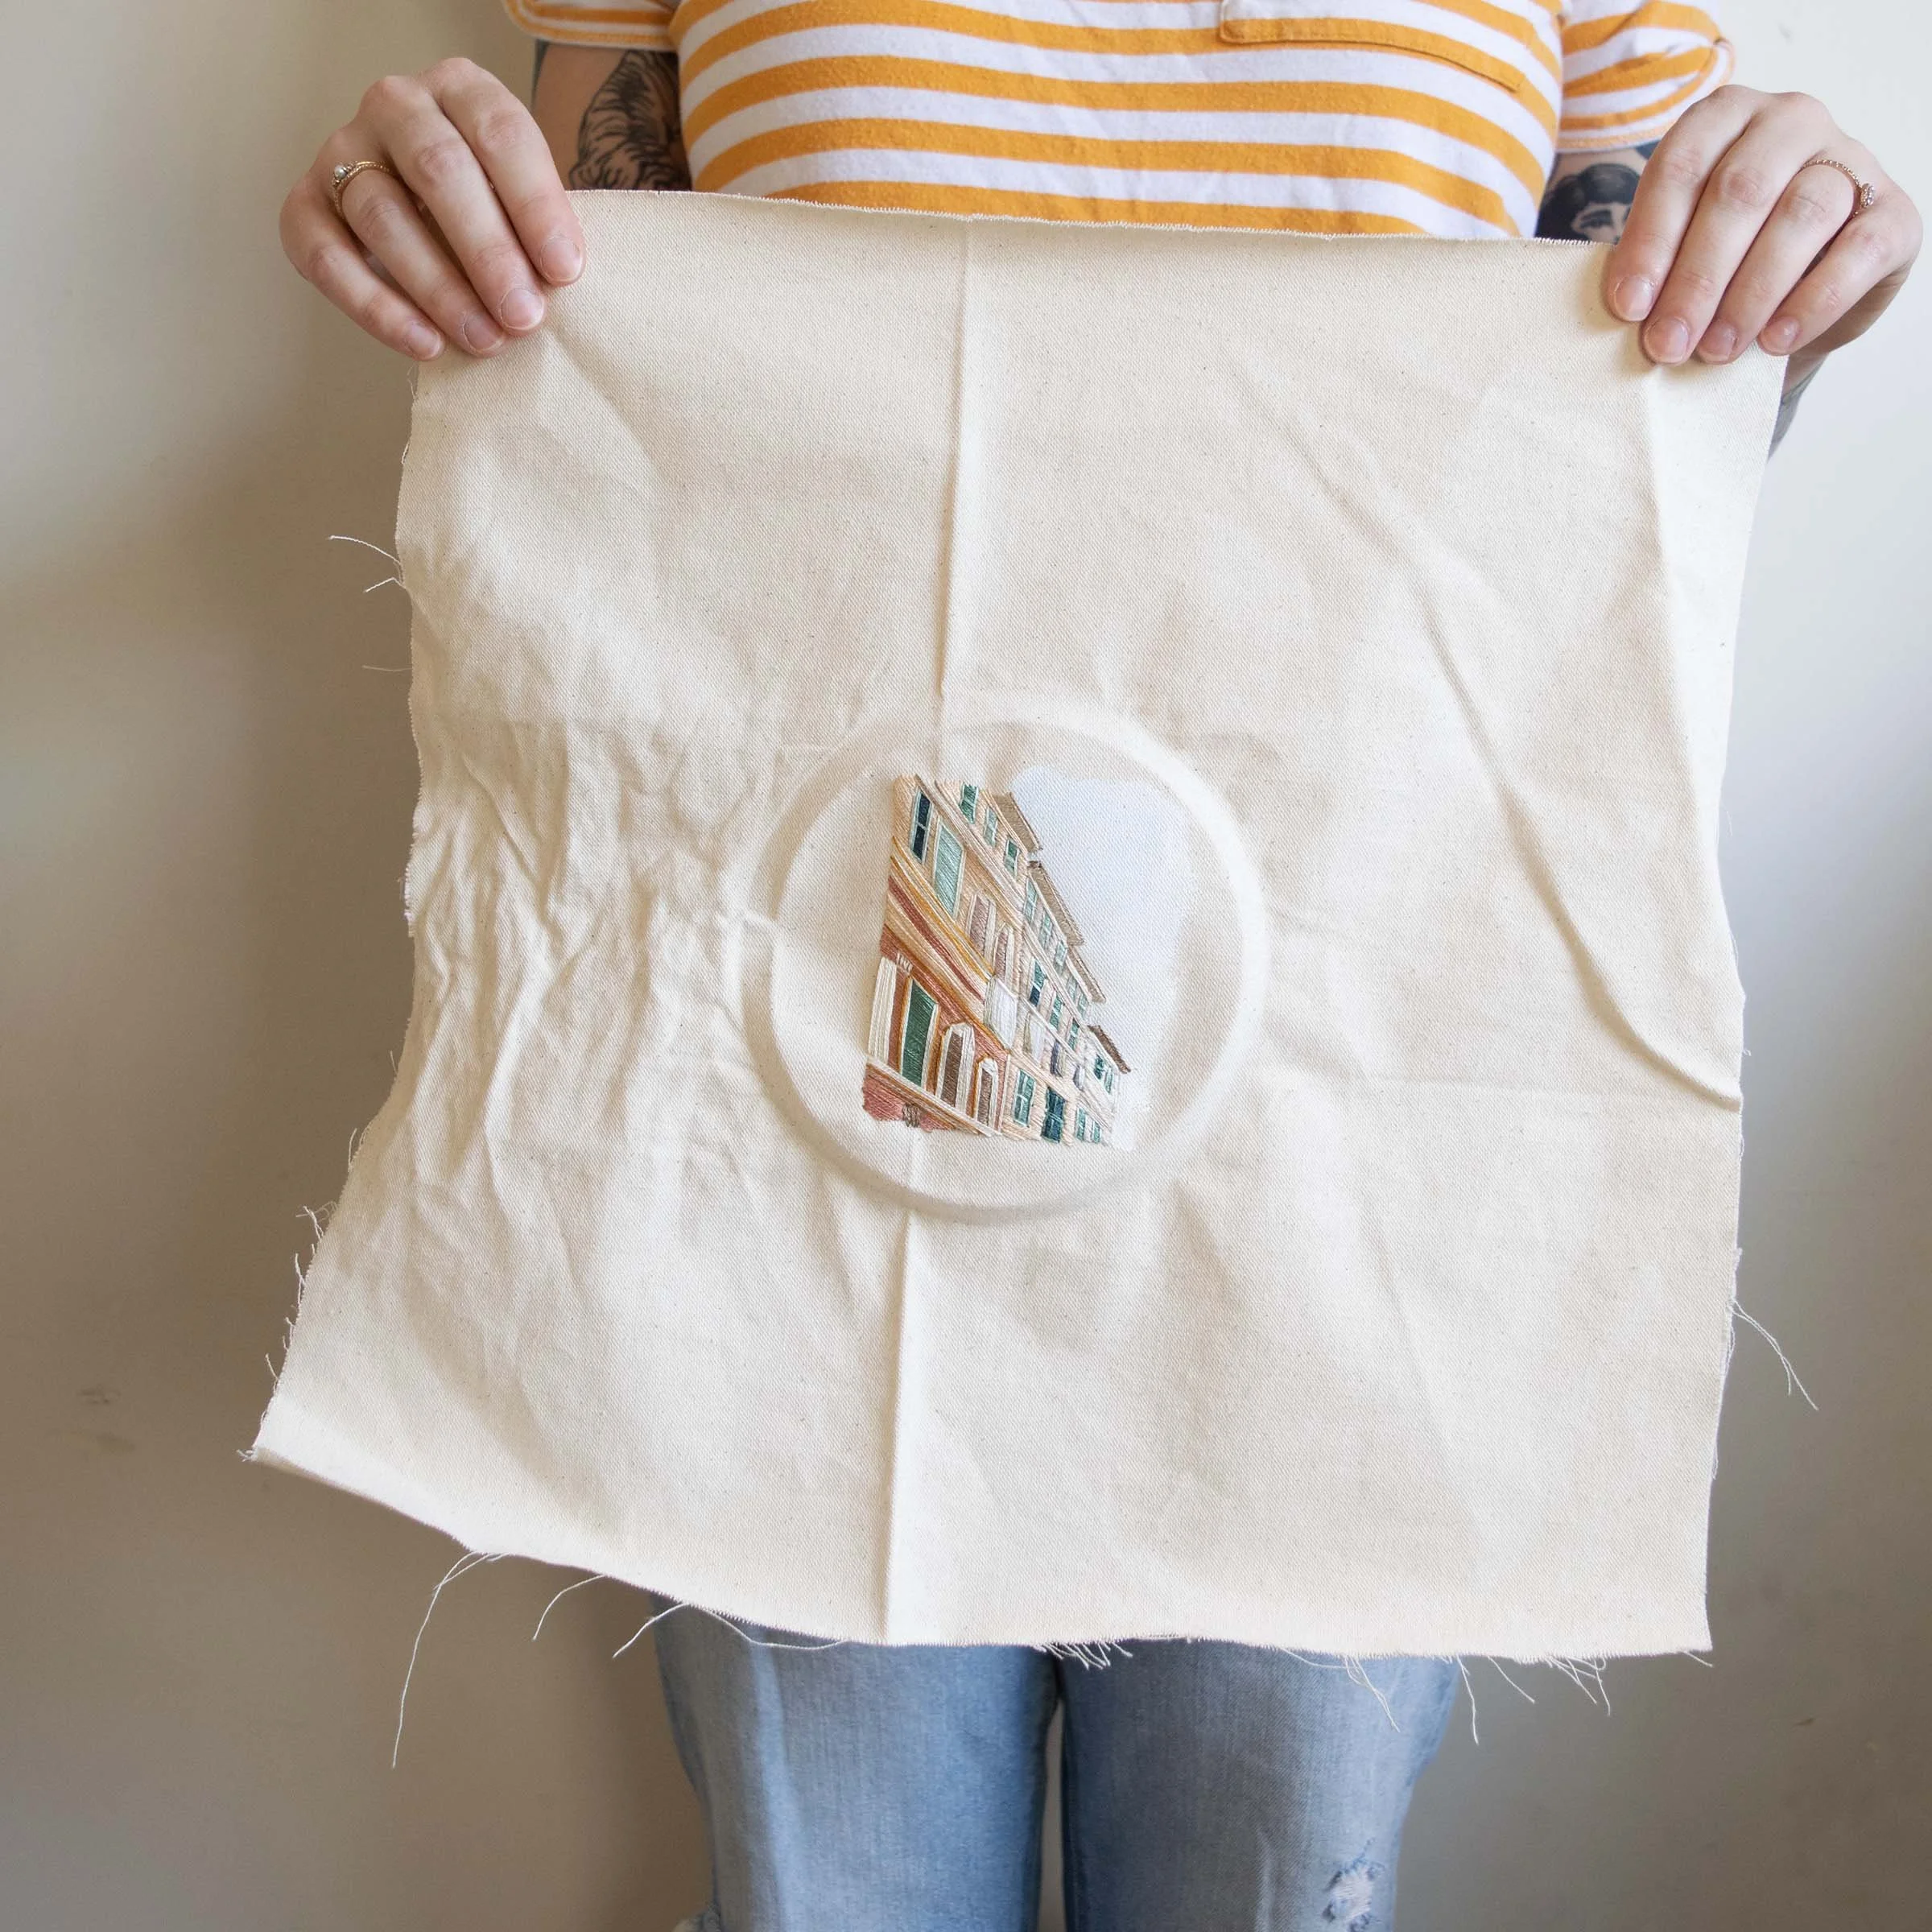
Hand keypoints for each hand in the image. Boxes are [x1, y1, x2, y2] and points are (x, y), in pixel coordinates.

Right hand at [282, 57, 585, 361]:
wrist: (426, 219)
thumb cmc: (493, 211)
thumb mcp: (524, 201)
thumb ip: (541, 226)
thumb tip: (559, 279)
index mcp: (460, 88)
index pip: (501, 133)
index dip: (536, 205)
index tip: (565, 272)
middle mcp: (395, 106)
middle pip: (438, 169)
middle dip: (487, 251)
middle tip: (525, 316)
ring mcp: (341, 150)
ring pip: (382, 215)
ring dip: (439, 288)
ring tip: (485, 340)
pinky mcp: (304, 205)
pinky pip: (327, 256)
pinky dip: (376, 307)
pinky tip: (425, 344)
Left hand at [1604, 87, 1919, 383]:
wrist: (1799, 290)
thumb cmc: (1724, 262)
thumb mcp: (1680, 250)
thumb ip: (1657, 263)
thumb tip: (1628, 308)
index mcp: (1726, 117)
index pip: (1681, 167)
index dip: (1650, 240)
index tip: (1627, 307)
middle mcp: (1791, 122)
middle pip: (1741, 190)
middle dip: (1697, 277)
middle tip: (1666, 344)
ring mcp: (1850, 159)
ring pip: (1801, 214)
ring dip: (1750, 293)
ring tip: (1715, 351)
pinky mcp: (1893, 211)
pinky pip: (1857, 251)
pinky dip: (1813, 302)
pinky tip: (1775, 342)